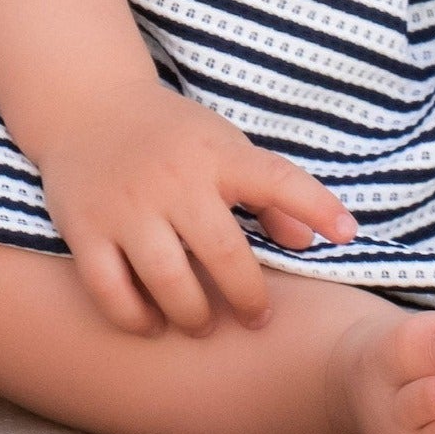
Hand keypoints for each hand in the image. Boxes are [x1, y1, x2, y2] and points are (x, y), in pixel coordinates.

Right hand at [37, 85, 354, 335]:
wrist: (89, 108)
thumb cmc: (172, 136)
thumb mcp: (224, 147)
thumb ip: (268, 193)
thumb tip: (310, 242)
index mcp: (218, 155)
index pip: (278, 179)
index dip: (318, 205)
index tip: (348, 234)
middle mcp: (175, 180)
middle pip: (223, 252)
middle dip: (247, 296)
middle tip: (257, 319)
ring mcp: (128, 207)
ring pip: (167, 279)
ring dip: (193, 314)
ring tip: (204, 325)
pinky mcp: (86, 229)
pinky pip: (110, 289)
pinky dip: (134, 317)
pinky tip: (152, 324)